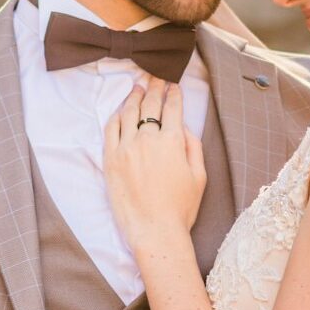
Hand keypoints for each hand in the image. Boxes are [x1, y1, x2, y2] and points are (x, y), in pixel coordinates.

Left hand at [105, 79, 206, 247]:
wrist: (155, 230)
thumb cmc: (181, 208)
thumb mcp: (199, 176)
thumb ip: (193, 146)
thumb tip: (183, 128)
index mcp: (173, 141)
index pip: (173, 108)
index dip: (174, 93)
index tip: (173, 85)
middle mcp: (148, 139)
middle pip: (150, 105)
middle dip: (155, 88)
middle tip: (156, 78)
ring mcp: (126, 148)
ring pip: (129, 112)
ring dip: (134, 96)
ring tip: (138, 87)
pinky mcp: (110, 159)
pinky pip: (111, 129)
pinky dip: (117, 115)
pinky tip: (121, 110)